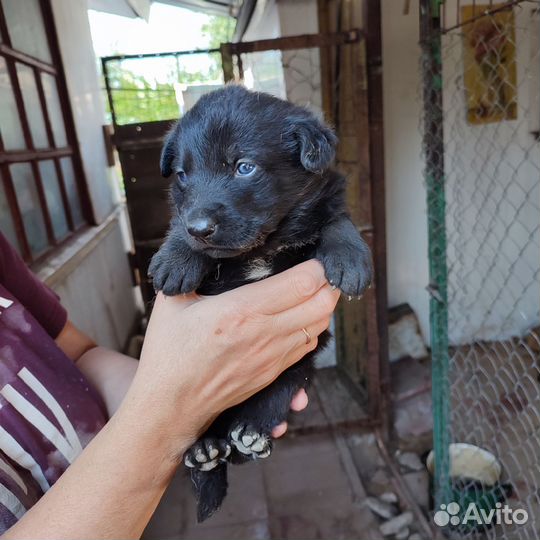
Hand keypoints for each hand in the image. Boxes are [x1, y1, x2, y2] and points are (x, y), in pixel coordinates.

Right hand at [128, 259, 338, 449]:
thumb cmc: (168, 352)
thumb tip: (212, 251)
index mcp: (241, 310)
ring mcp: (273, 357)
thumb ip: (196, 273)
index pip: (302, 284)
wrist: (170, 406)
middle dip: (328, 284)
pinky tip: (298, 319)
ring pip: (320, 327)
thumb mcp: (174, 302)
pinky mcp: (273, 373)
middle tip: (319, 272)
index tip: (313, 257)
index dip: (317, 267)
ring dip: (322, 307)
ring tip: (311, 292)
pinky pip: (308, 346)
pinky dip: (311, 328)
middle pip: (322, 305)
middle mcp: (265, 334)